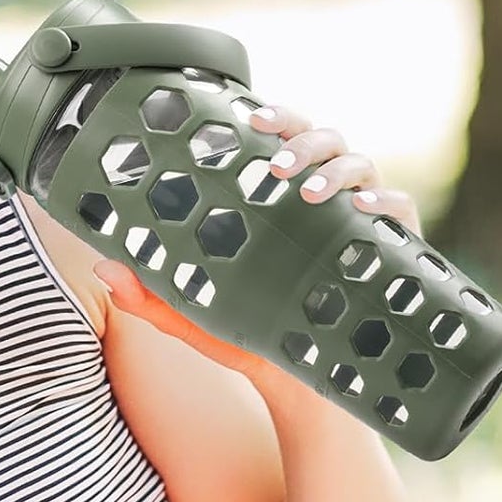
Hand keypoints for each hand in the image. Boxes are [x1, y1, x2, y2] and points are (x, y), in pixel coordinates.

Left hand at [93, 103, 414, 382]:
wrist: (301, 385)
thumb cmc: (249, 340)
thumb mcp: (195, 317)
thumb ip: (151, 295)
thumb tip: (104, 269)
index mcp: (282, 199)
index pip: (282, 140)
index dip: (273, 118)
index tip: (248, 116)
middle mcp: (324, 197)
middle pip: (324, 139)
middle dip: (303, 138)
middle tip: (277, 161)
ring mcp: (362, 218)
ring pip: (361, 163)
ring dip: (337, 169)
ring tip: (310, 191)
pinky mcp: (393, 247)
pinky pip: (397, 210)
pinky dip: (384, 201)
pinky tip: (363, 209)